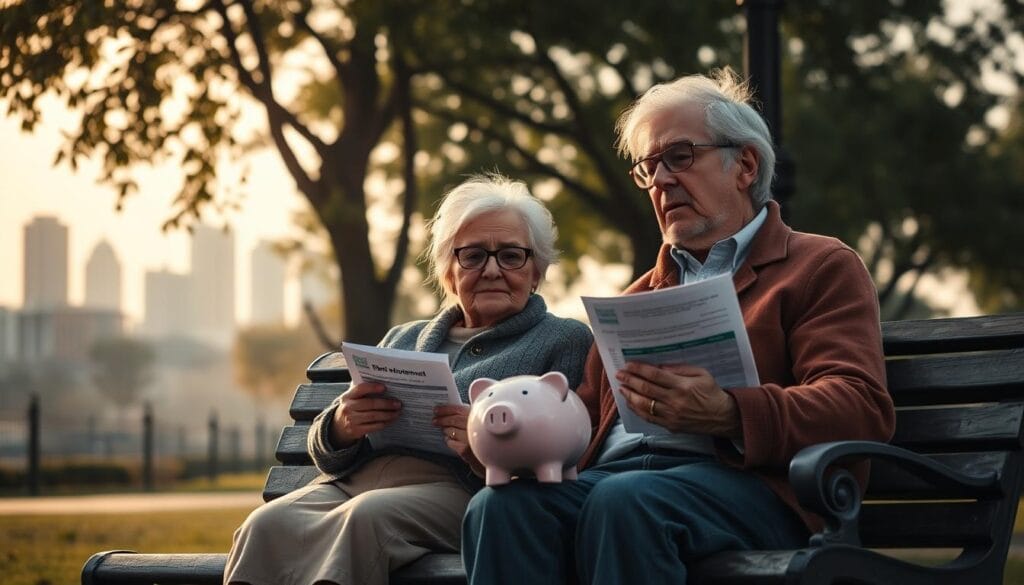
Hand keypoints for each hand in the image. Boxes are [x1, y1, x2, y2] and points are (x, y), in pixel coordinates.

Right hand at [329, 382, 401, 447]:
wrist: (339, 425)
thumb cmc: (351, 406)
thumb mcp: (352, 396)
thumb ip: (361, 387)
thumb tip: (378, 377)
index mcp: (348, 396)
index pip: (360, 389)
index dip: (372, 388)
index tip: (384, 387)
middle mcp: (348, 407)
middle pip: (370, 404)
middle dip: (386, 404)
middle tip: (398, 403)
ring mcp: (352, 420)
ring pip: (374, 416)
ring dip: (388, 414)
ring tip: (397, 412)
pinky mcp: (356, 431)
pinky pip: (374, 427)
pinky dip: (385, 423)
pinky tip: (391, 420)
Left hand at [433, 404, 485, 476]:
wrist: (497, 463)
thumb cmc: (492, 445)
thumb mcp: (485, 427)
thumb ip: (474, 418)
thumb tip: (455, 413)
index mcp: (480, 418)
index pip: (459, 409)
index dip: (446, 409)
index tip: (438, 410)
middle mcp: (476, 427)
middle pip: (453, 420)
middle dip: (442, 419)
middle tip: (436, 419)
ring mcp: (469, 439)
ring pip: (451, 431)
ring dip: (445, 430)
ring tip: (443, 429)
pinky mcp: (465, 450)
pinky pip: (452, 442)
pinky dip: (449, 440)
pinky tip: (449, 439)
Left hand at [615, 362, 741, 437]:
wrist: (722, 417)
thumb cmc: (712, 392)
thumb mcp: (701, 374)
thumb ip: (680, 369)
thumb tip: (659, 367)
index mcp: (683, 386)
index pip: (655, 375)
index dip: (639, 369)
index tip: (628, 365)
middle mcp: (675, 401)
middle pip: (646, 389)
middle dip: (630, 380)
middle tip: (619, 374)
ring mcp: (671, 415)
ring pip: (644, 405)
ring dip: (629, 395)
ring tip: (621, 388)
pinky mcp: (670, 426)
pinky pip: (649, 418)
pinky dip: (637, 410)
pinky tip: (630, 403)